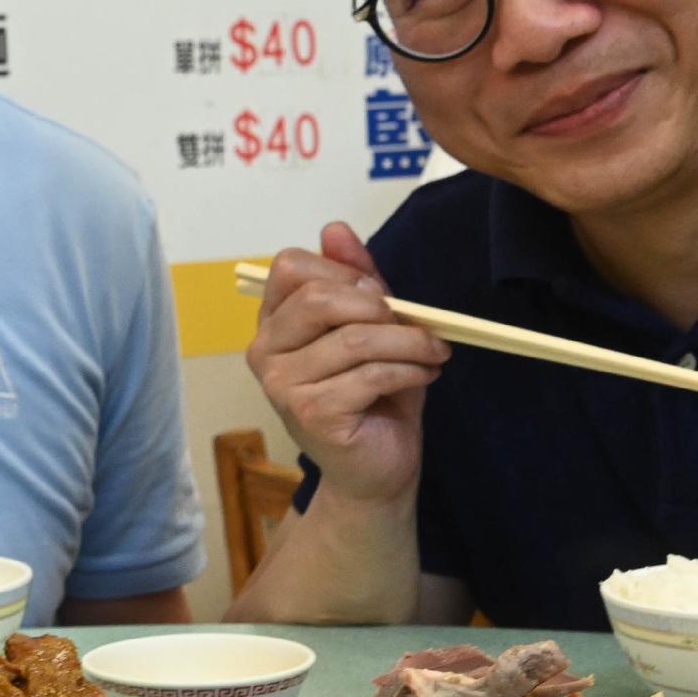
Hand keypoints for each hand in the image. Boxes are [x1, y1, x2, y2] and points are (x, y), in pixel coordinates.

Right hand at [246, 222, 446, 509]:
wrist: (377, 467)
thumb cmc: (373, 395)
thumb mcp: (371, 326)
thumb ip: (355, 278)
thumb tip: (335, 229)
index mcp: (273, 322)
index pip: (291, 267)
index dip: (343, 271)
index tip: (380, 294)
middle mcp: (264, 351)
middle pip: (318, 298)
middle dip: (379, 306)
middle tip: (413, 322)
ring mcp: (281, 385)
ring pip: (355, 339)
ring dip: (409, 341)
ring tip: (433, 352)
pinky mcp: (310, 413)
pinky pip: (370, 375)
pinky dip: (410, 370)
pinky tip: (425, 375)